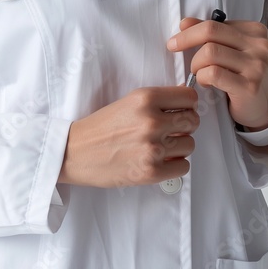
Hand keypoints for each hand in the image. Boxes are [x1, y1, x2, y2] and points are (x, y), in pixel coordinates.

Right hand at [58, 86, 199, 188]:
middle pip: (193, 121)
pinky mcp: (151, 171)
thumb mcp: (128, 102)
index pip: (189, 97)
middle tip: (170, 131)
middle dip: (185, 126)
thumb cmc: (100, 128)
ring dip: (179, 147)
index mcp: (145, 98)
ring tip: (159, 147)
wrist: (74, 152)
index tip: (180, 110)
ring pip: (190, 145)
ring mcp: (152, 147)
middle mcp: (151, 121)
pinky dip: (174, 165)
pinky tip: (158, 161)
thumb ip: (157, 102)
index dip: (187, 104)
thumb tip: (188, 102)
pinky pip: (183, 167)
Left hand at [166, 17, 267, 130]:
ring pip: (210, 52)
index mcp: (255, 31)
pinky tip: (206, 83)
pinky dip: (202, 77)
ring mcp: (257, 65)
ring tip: (199, 73)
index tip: (176, 39)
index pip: (215, 23)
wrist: (258, 106)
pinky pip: (214, 74)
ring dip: (196, 64)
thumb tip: (185, 23)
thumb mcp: (229, 49)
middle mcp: (260, 46)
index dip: (191, 30)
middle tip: (174, 49)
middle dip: (186, 40)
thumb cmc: (241, 76)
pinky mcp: (250, 85)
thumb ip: (211, 34)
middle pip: (211, 32)